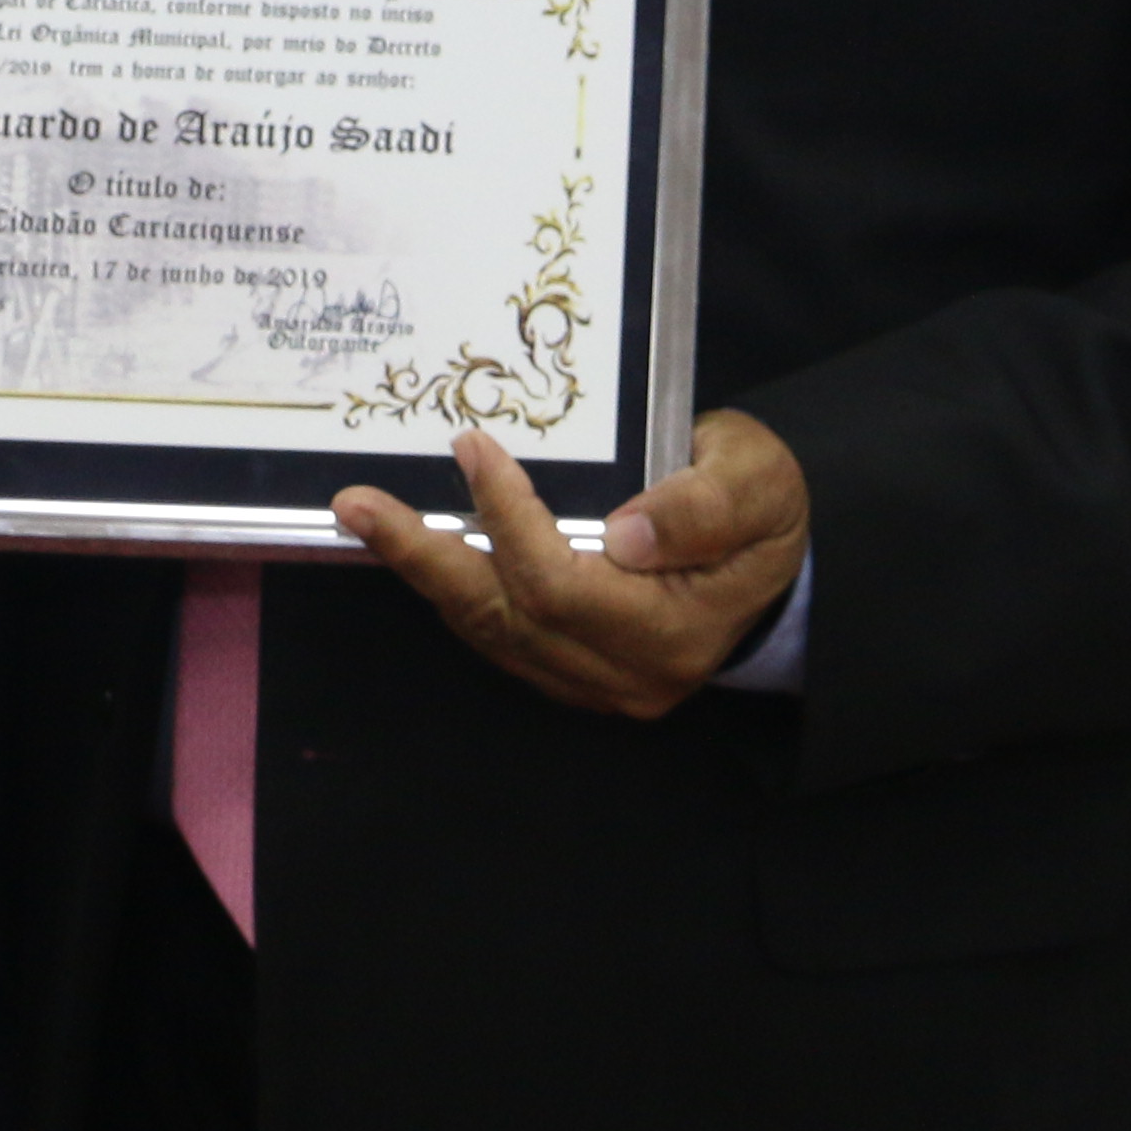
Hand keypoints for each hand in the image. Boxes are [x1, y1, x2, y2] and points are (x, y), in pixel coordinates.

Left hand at [333, 410, 809, 721]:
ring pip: (490, 631)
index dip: (510, 519)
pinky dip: (452, 589)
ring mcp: (595, 682)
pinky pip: (496, 636)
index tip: (476, 447)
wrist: (774, 561)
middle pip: (506, 620)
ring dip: (423, 571)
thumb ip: (702, 506)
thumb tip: (625, 533)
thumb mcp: (758, 482)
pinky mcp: (571, 674)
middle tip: (357, 504)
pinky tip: (414, 546)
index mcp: (677, 630)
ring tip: (364, 516)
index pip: (565, 586)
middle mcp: (628, 673)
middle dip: (425, 556)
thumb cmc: (763, 507)